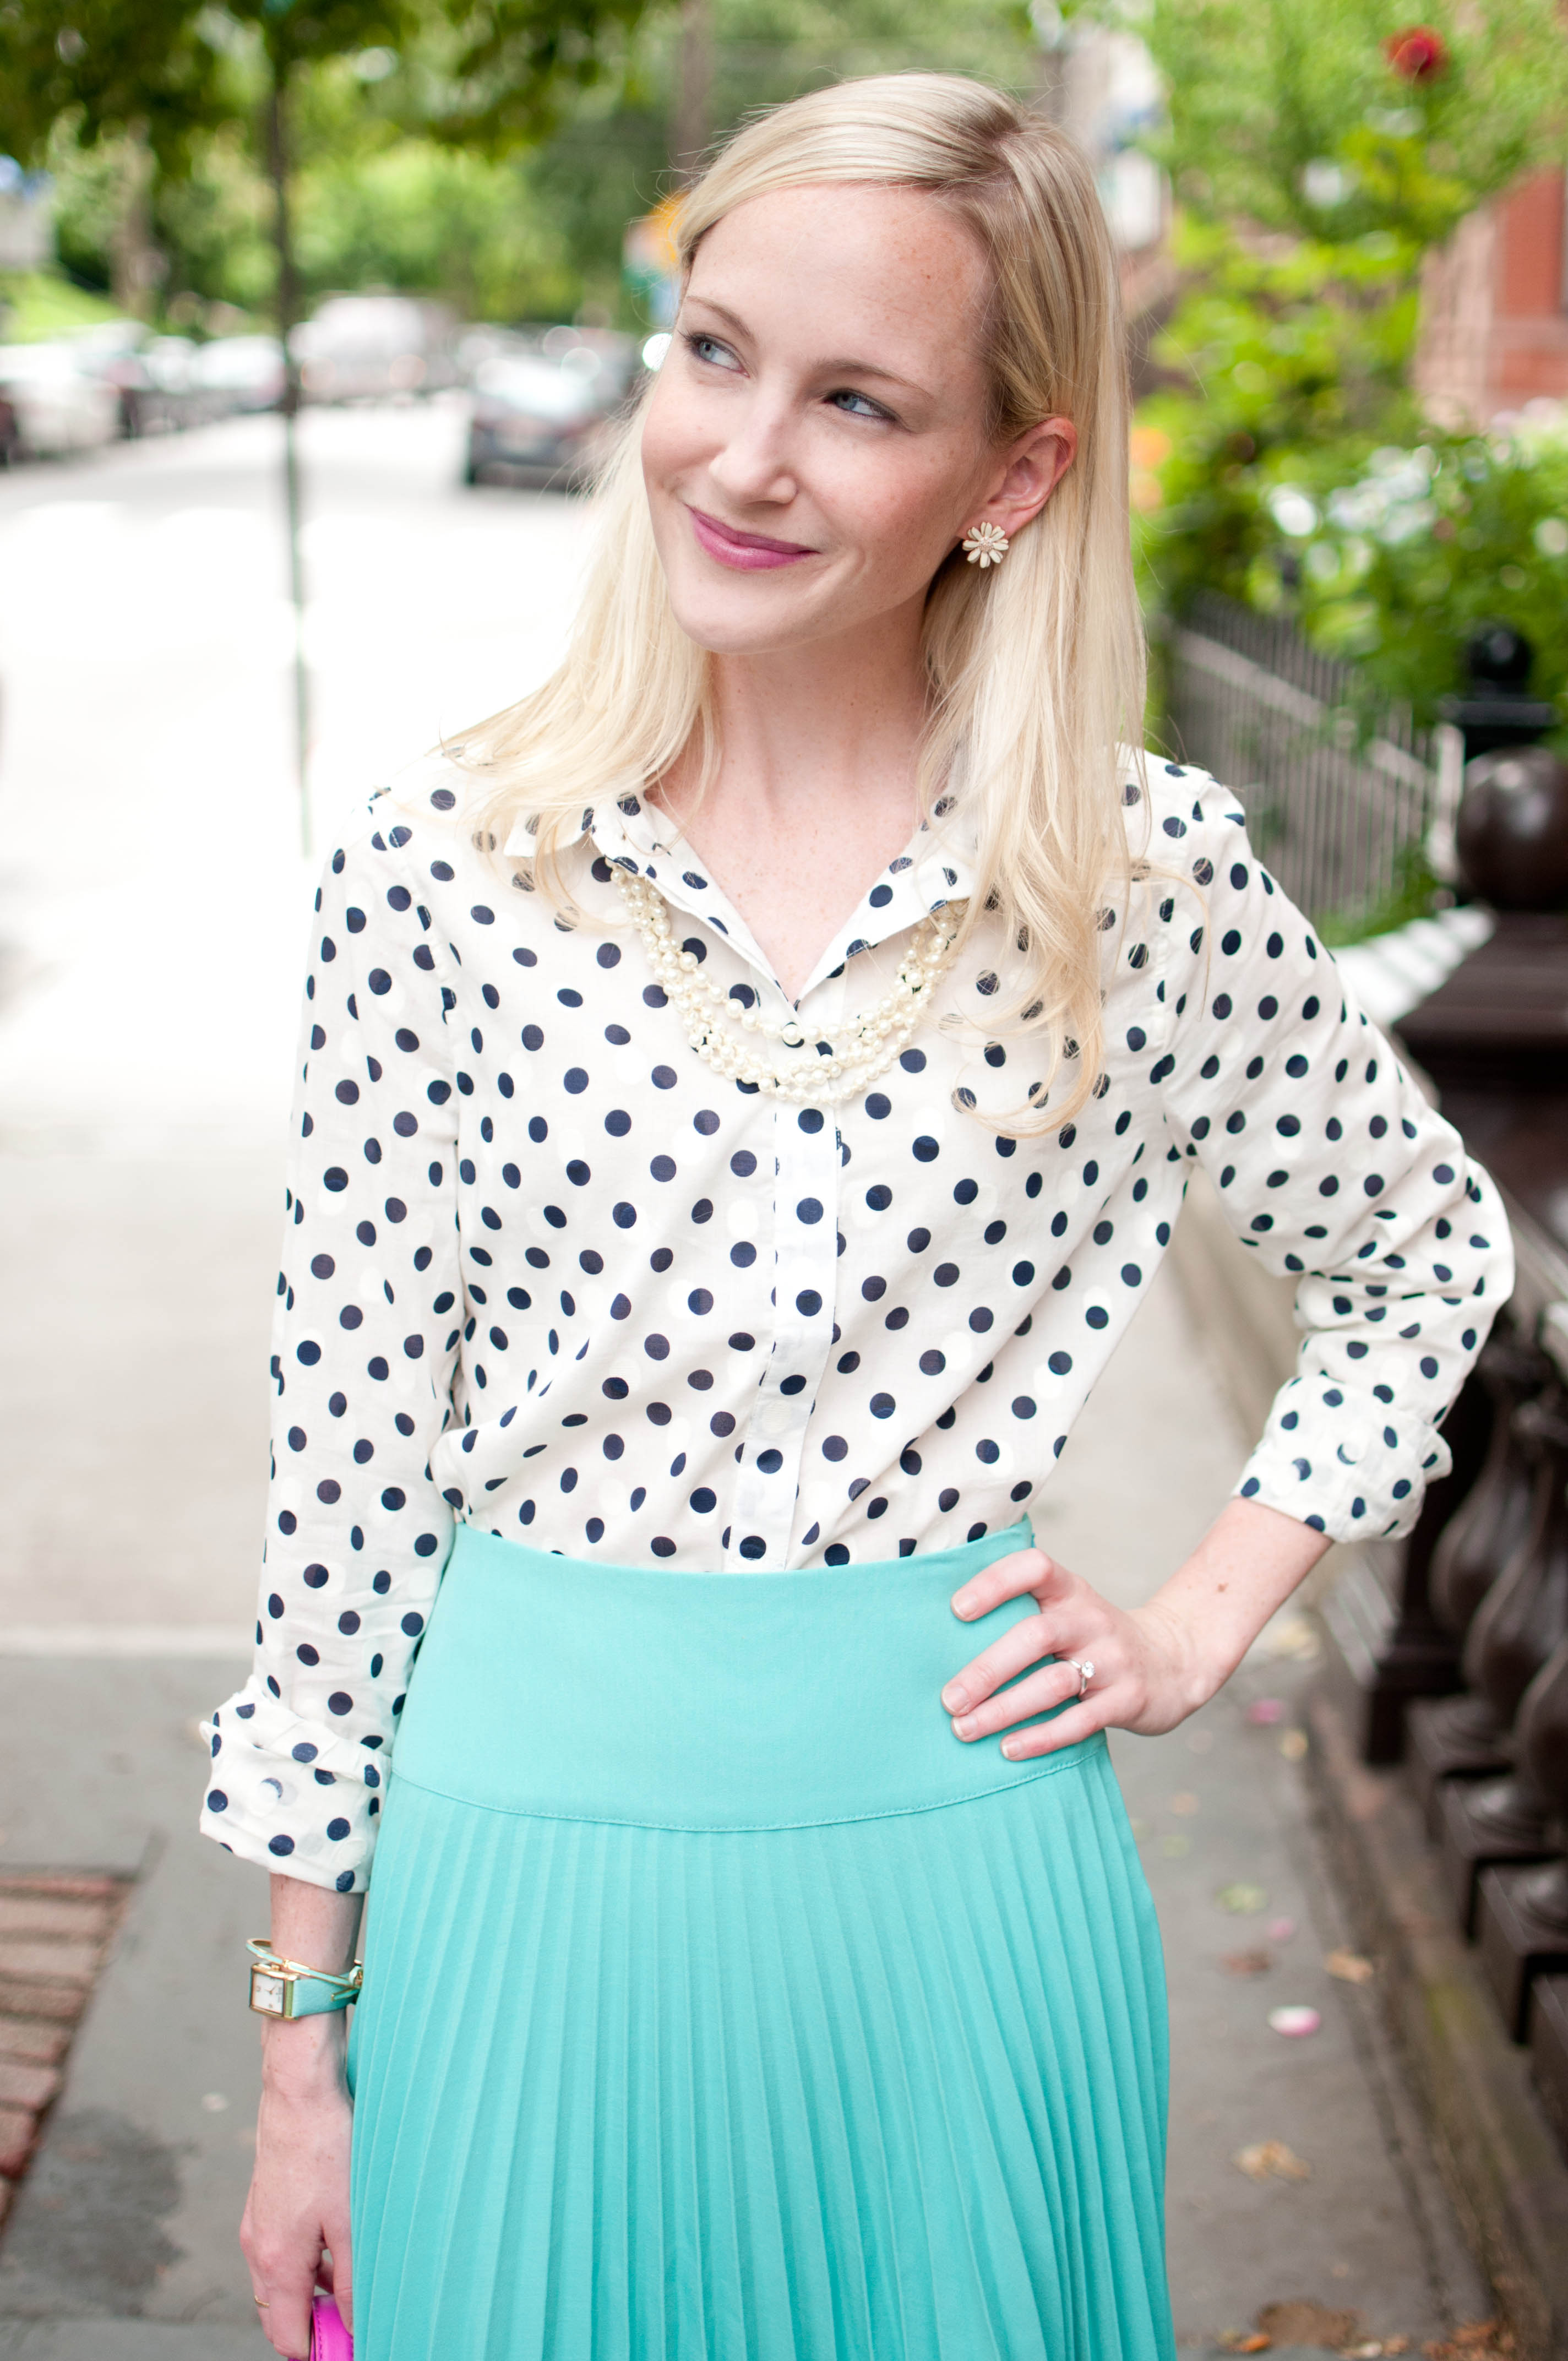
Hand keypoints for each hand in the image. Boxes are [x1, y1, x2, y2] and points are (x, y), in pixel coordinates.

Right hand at [242, 2019, 352, 2359]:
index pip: (287, 2337)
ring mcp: (257, 2226)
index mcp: (276, 2263)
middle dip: (313, 2325)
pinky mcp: (265, 2205)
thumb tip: (353, 2325)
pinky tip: (338, 2245)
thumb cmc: (328, 2150)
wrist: (301, 2093)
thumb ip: (351, 2281)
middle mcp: (258, 2250)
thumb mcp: (350, 2222)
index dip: (319, 2349)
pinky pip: (281, 2253)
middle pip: (279, 2314)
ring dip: (312, 2292)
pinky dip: (306, 2262)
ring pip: (280, 2283)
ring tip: (354, 2280)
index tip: (348, 2343)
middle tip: (354, 2318)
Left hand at [940, 1545, 1209, 1760]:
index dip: (995, 1583)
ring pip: (1053, 1683)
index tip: (956, 1610)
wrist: (1175, 1662)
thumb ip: (1022, 1613)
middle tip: (948, 1698)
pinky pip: (1080, 1721)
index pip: (1034, 1567)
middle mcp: (1092, 1620)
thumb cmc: (1094, 1639)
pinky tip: (1008, 1749)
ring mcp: (1113, 1660)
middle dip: (987, 1668)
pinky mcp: (1128, 1700)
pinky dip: (1041, 1737)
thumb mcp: (1068, 1611)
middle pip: (1035, 1635)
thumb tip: (937, 1633)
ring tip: (964, 1728)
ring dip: (1004, 1708)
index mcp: (1071, 1591)